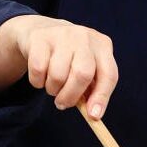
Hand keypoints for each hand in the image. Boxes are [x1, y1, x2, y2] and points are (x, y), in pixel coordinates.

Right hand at [4, 15, 118, 118]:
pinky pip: (38, 70)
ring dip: (52, 89)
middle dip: (71, 96)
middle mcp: (85, 37)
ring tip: (52, 84)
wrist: (42, 31)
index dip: (102, 97)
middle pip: (83, 74)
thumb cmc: (70, 56)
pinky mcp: (40, 38)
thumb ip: (91, 87)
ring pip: (58, 75)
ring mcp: (63, 35)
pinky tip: (41, 75)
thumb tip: (92, 114)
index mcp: (103, 45)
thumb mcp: (86, 65)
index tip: (93, 115)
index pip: (109, 74)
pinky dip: (37, 82)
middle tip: (62, 104)